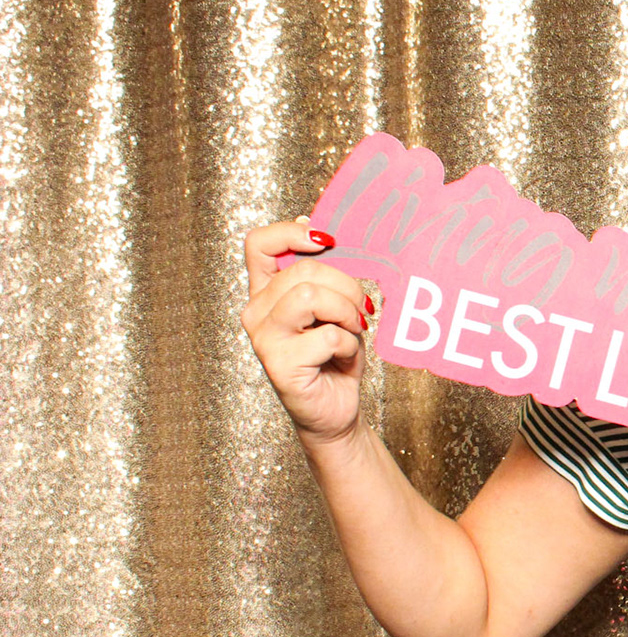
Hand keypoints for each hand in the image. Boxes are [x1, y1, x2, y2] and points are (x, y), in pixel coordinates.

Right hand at [240, 217, 374, 445]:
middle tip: (361, 312)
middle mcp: (256, 312)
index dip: (291, 234)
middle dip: (346, 287)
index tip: (327, 243)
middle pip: (302, 272)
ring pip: (308, 296)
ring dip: (345, 313)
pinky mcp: (279, 364)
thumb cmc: (334, 357)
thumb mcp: (332, 307)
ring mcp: (263, 338)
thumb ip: (320, 274)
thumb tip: (311, 226)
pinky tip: (343, 359)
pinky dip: (349, 346)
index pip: (258, 244)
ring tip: (353, 331)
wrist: (335, 410)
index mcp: (266, 293)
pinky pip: (328, 336)